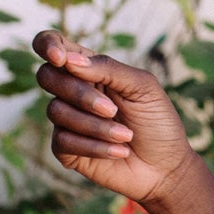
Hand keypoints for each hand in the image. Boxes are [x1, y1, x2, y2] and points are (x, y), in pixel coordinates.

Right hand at [33, 30, 195, 210]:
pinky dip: (95, 146)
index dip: (48, 45)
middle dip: (79, 93)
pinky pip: (63, 140)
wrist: (167, 168)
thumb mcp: (143, 87)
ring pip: (56, 111)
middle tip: (113, 110)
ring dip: (97, 126)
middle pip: (47, 76)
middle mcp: (73, 92)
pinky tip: (120, 152)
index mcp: (90, 70)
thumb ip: (108, 68)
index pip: (52, 46)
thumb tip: (69, 59)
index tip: (60, 58)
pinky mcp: (66, 150)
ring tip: (126, 136)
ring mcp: (68, 121)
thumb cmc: (158, 123)